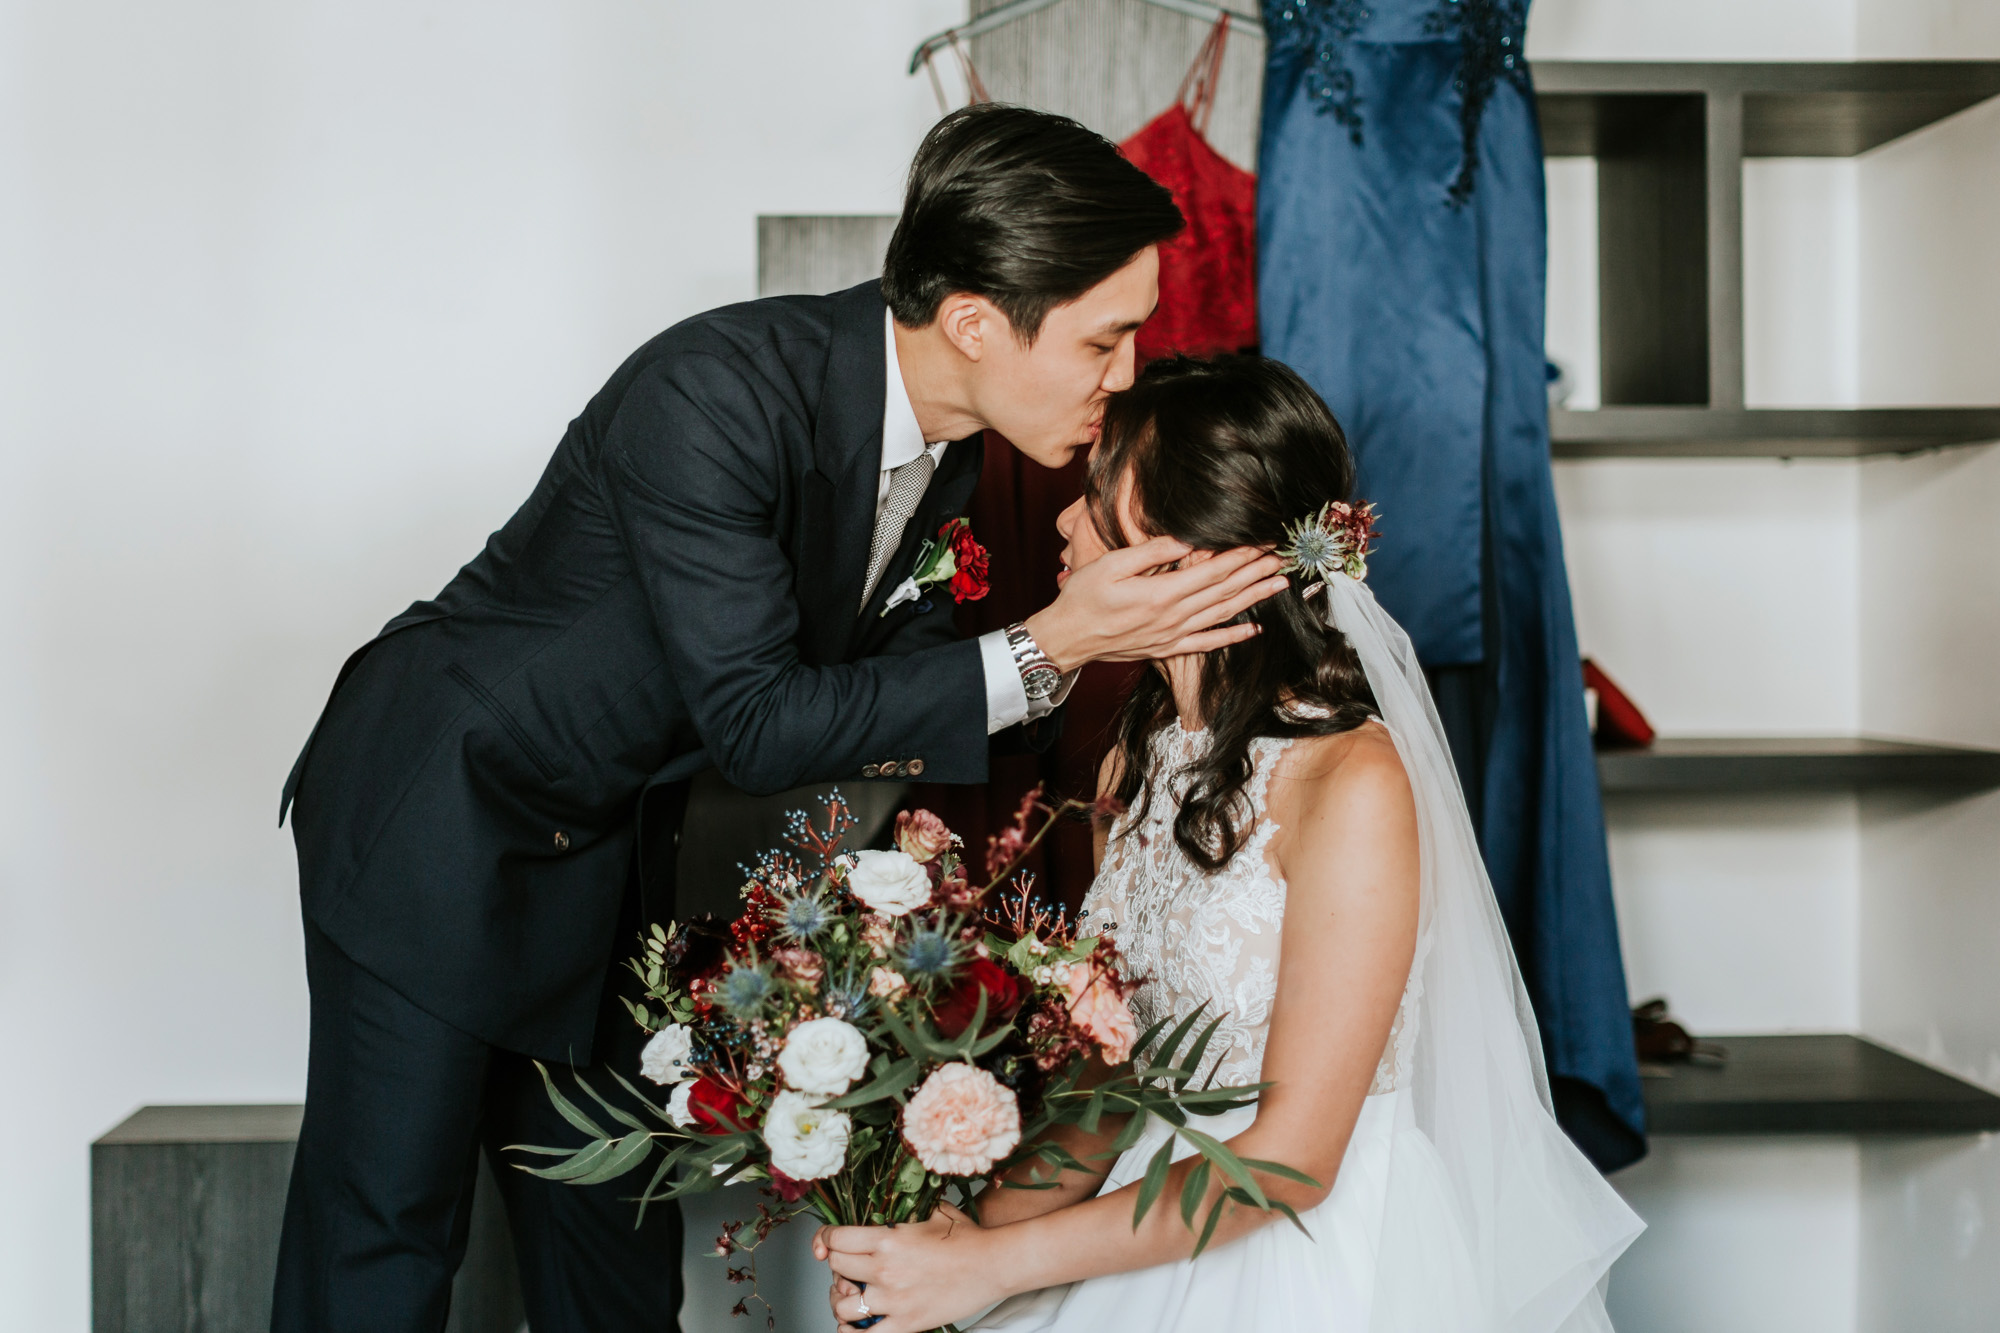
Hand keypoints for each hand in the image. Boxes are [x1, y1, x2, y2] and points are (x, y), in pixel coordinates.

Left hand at [813, 1202, 1003, 1332]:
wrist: (994, 1265)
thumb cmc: (968, 1238)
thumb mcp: (933, 1211)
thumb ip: (906, 1210)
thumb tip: (894, 1203)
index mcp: (888, 1238)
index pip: (836, 1238)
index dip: (827, 1239)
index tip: (828, 1243)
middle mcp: (885, 1269)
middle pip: (836, 1267)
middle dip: (836, 1266)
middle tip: (848, 1267)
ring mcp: (894, 1300)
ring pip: (841, 1305)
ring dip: (841, 1300)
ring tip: (852, 1295)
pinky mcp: (906, 1324)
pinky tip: (852, 1327)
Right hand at [1024, 539, 1286, 671]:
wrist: (1066, 638)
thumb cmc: (1083, 597)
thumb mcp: (1112, 564)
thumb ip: (1152, 552)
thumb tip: (1187, 539)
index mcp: (1161, 593)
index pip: (1212, 571)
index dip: (1240, 557)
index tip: (1262, 543)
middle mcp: (1173, 617)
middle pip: (1224, 592)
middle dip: (1255, 573)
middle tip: (1282, 559)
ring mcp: (1172, 636)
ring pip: (1222, 615)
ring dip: (1253, 599)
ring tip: (1278, 586)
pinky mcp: (1167, 648)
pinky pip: (1207, 644)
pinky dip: (1232, 637)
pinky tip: (1253, 630)